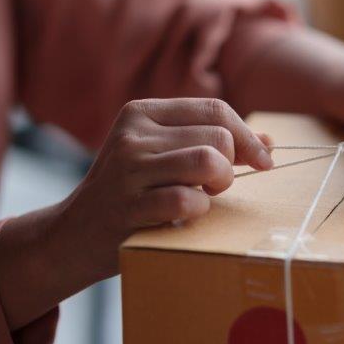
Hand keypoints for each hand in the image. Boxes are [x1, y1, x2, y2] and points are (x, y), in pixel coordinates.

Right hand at [57, 98, 271, 280]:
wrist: (75, 234)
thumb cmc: (133, 192)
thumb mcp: (164, 155)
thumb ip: (210, 142)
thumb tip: (269, 142)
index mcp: (142, 112)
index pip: (215, 109)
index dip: (248, 136)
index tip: (263, 161)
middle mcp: (133, 135)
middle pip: (217, 137)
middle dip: (230, 166)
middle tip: (213, 186)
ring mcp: (127, 169)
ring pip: (207, 161)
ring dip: (218, 185)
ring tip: (202, 196)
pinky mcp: (127, 205)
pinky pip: (187, 199)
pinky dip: (198, 210)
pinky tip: (183, 216)